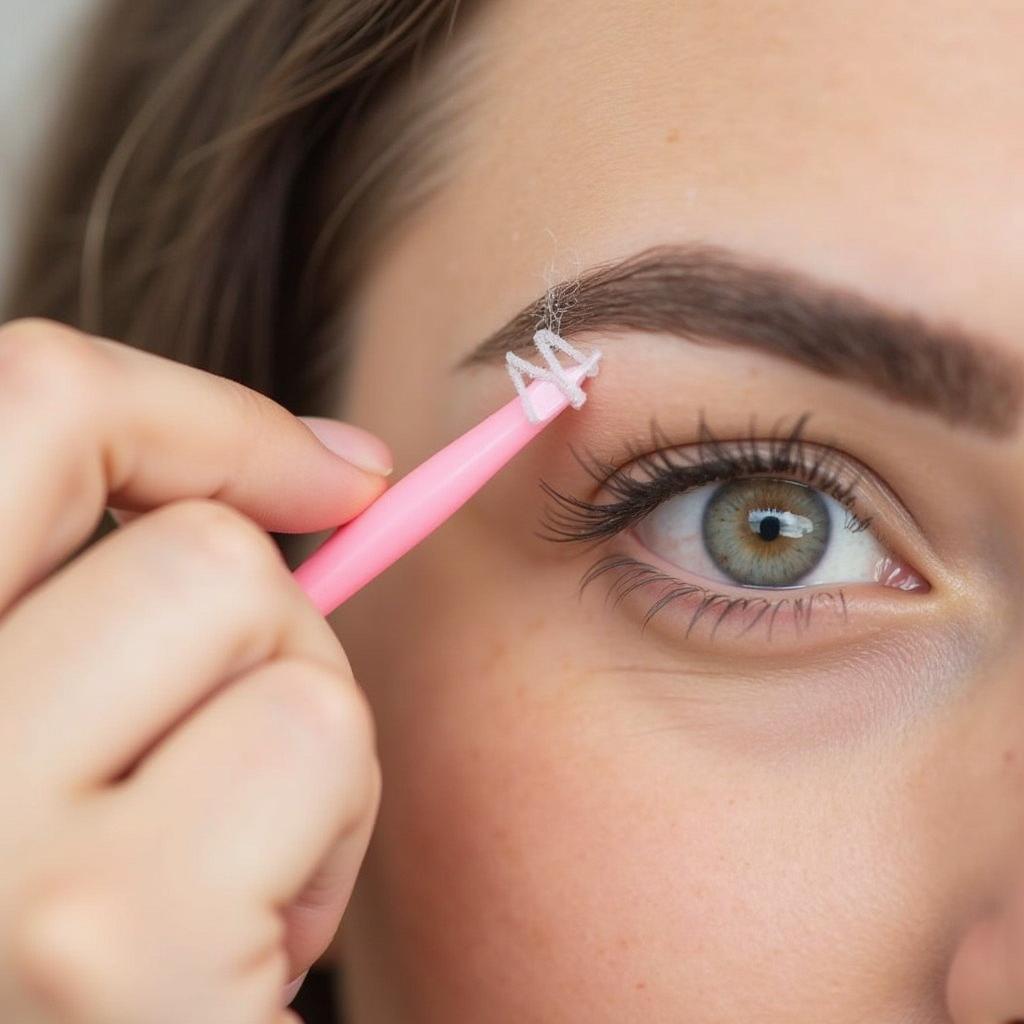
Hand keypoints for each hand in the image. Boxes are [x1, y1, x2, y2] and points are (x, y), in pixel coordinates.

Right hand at [0, 319, 387, 1023]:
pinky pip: (315, 734)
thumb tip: (347, 464)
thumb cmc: (108, 929)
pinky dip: (334, 821)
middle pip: (192, 536)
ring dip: (303, 730)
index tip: (330, 476)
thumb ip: (133, 593)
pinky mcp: (114, 942)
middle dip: (277, 624)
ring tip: (240, 857)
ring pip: (259, 612)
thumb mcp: (71, 729)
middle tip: (254, 737)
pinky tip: (260, 941)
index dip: (197, 414)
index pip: (31, 401)